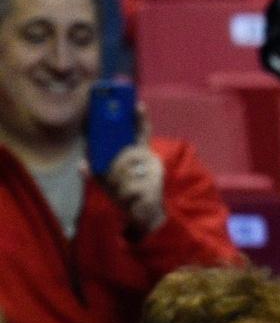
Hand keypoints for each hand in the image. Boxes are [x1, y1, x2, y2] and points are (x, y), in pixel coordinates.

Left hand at [102, 107, 164, 235]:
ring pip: (126, 171)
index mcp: (140, 153)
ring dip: (117, 184)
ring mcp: (156, 172)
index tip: (137, 104)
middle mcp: (152, 159)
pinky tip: (130, 200)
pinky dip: (124, 195)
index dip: (140, 118)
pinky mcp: (155, 186)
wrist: (145, 218)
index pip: (142, 132)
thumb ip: (94, 171)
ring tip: (122, 192)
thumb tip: (81, 164)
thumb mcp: (106, 182)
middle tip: (112, 179)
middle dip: (114, 169)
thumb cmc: (126, 195)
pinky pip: (129, 186)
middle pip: (127, 154)